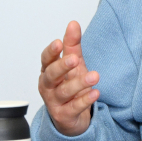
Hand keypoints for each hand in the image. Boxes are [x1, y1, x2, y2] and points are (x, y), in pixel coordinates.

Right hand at [38, 21, 99, 136]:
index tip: (59, 43)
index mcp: (49, 71)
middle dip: (62, 66)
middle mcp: (49, 86)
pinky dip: (85, 100)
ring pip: (64, 92)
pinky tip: (95, 93)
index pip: (46, 60)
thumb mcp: (73, 64)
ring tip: (94, 76)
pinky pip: (74, 108)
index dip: (51, 52)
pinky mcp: (64, 115)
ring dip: (79, 83)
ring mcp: (55, 102)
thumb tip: (73, 23)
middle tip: (74, 59)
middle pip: (51, 75)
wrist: (71, 116)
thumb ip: (72, 45)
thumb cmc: (70, 86)